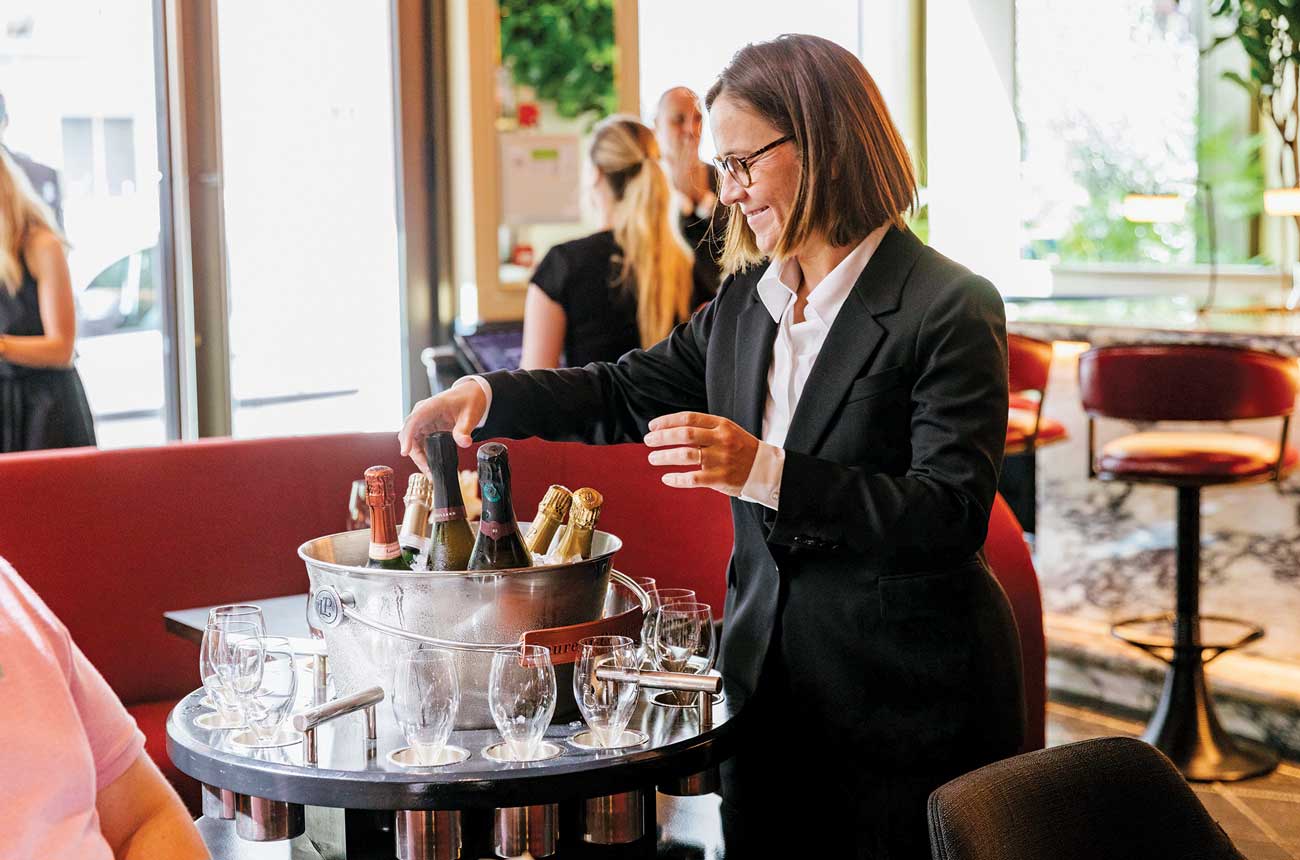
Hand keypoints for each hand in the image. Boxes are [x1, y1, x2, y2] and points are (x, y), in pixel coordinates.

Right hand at [398, 381, 487, 473]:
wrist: (470, 396)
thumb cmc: (468, 400)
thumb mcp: (470, 415)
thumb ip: (465, 429)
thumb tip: (464, 443)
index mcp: (430, 406)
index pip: (413, 421)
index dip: (407, 437)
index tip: (405, 452)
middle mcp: (422, 414)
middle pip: (409, 435)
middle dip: (416, 455)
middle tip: (428, 471)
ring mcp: (422, 422)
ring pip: (413, 443)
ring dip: (419, 458)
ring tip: (431, 473)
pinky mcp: (425, 430)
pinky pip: (419, 444)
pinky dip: (424, 456)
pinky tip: (432, 467)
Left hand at [643, 412, 759, 496]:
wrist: (765, 469)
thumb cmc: (741, 449)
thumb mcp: (727, 431)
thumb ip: (704, 429)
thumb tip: (671, 430)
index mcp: (721, 425)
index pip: (689, 418)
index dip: (667, 421)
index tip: (652, 426)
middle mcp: (721, 440)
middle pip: (685, 434)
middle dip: (662, 437)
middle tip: (647, 441)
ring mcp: (721, 459)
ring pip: (686, 455)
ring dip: (665, 456)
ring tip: (653, 458)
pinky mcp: (720, 478)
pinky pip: (693, 478)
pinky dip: (677, 479)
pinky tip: (666, 478)